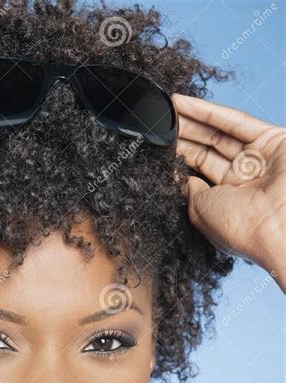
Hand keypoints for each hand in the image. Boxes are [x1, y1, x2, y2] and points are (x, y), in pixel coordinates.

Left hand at [174, 94, 285, 292]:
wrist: (280, 224)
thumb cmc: (242, 229)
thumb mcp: (201, 211)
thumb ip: (189, 192)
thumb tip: (182, 178)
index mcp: (229, 202)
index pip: (200, 173)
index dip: (179, 158)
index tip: (159, 146)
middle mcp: (244, 180)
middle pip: (207, 151)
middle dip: (183, 136)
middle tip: (160, 123)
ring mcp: (258, 159)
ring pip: (219, 133)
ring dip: (191, 120)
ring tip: (167, 109)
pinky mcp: (272, 139)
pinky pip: (234, 121)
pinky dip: (207, 111)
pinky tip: (183, 104)